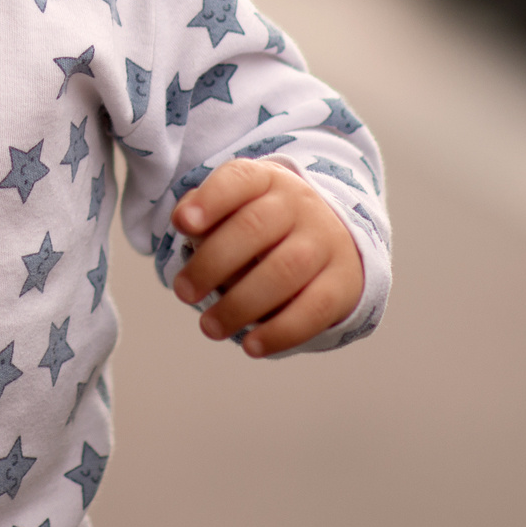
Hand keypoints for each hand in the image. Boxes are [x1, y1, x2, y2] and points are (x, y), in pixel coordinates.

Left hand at [171, 159, 362, 356]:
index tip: (183, 223)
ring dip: (240, 304)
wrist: (331, 239)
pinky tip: (252, 346)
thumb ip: (203, 214)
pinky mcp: (343, 283)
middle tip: (183, 291)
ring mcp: (325, 242)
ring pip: (283, 271)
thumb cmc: (263, 228)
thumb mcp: (235, 208)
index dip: (211, 200)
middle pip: (254, 227)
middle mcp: (299, 205)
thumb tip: (184, 220)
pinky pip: (314, 309)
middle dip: (212, 263)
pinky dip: (280, 331)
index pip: (239, 180)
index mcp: (266, 180)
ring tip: (209, 326)